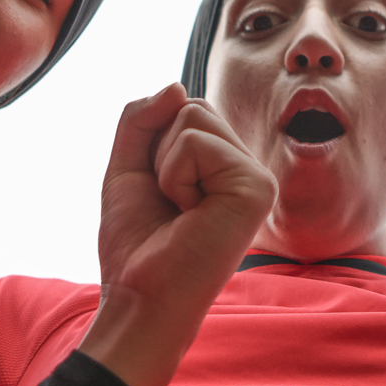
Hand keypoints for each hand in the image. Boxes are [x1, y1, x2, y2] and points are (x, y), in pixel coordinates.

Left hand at [79, 86, 274, 385]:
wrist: (139, 299)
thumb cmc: (137, 244)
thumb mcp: (128, 167)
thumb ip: (142, 118)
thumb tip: (177, 86)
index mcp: (225, 165)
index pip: (187, 107)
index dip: (153, 141)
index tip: (159, 193)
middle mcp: (248, 168)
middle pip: (192, 106)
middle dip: (159, 149)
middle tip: (169, 203)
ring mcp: (257, 177)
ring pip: (193, 116)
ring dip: (165, 164)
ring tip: (180, 209)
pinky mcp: (256, 188)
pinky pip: (196, 143)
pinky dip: (175, 176)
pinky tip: (190, 215)